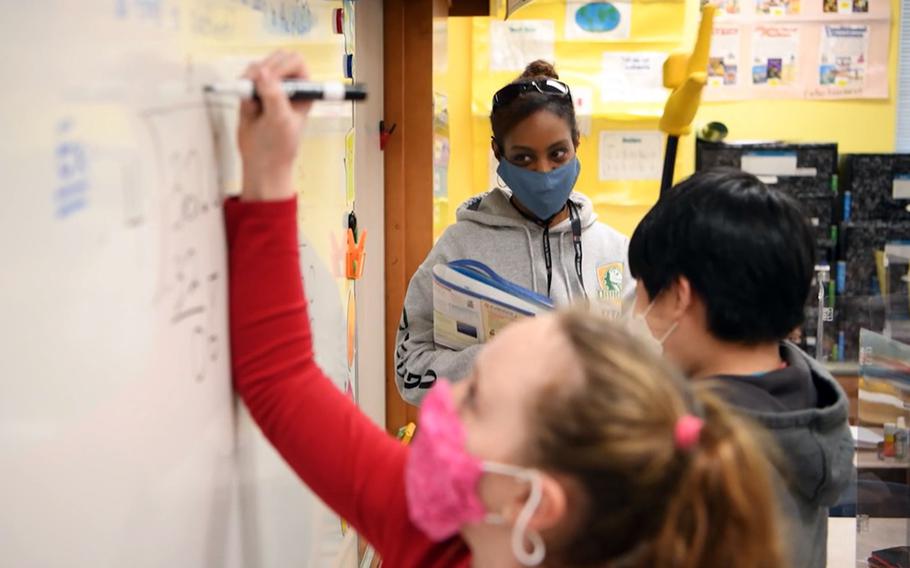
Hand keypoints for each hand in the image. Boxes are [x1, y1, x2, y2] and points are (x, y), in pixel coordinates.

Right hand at [237, 51, 312, 201]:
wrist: (262, 161)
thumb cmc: (280, 144)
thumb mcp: (280, 120)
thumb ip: (273, 95)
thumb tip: (261, 73)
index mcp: (304, 89)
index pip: (295, 61)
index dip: (282, 65)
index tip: (270, 79)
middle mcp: (289, 85)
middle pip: (276, 58)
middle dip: (264, 69)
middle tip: (257, 87)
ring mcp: (270, 87)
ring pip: (257, 67)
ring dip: (252, 81)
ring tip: (254, 104)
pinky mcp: (254, 92)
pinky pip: (245, 79)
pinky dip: (243, 88)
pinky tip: (249, 108)